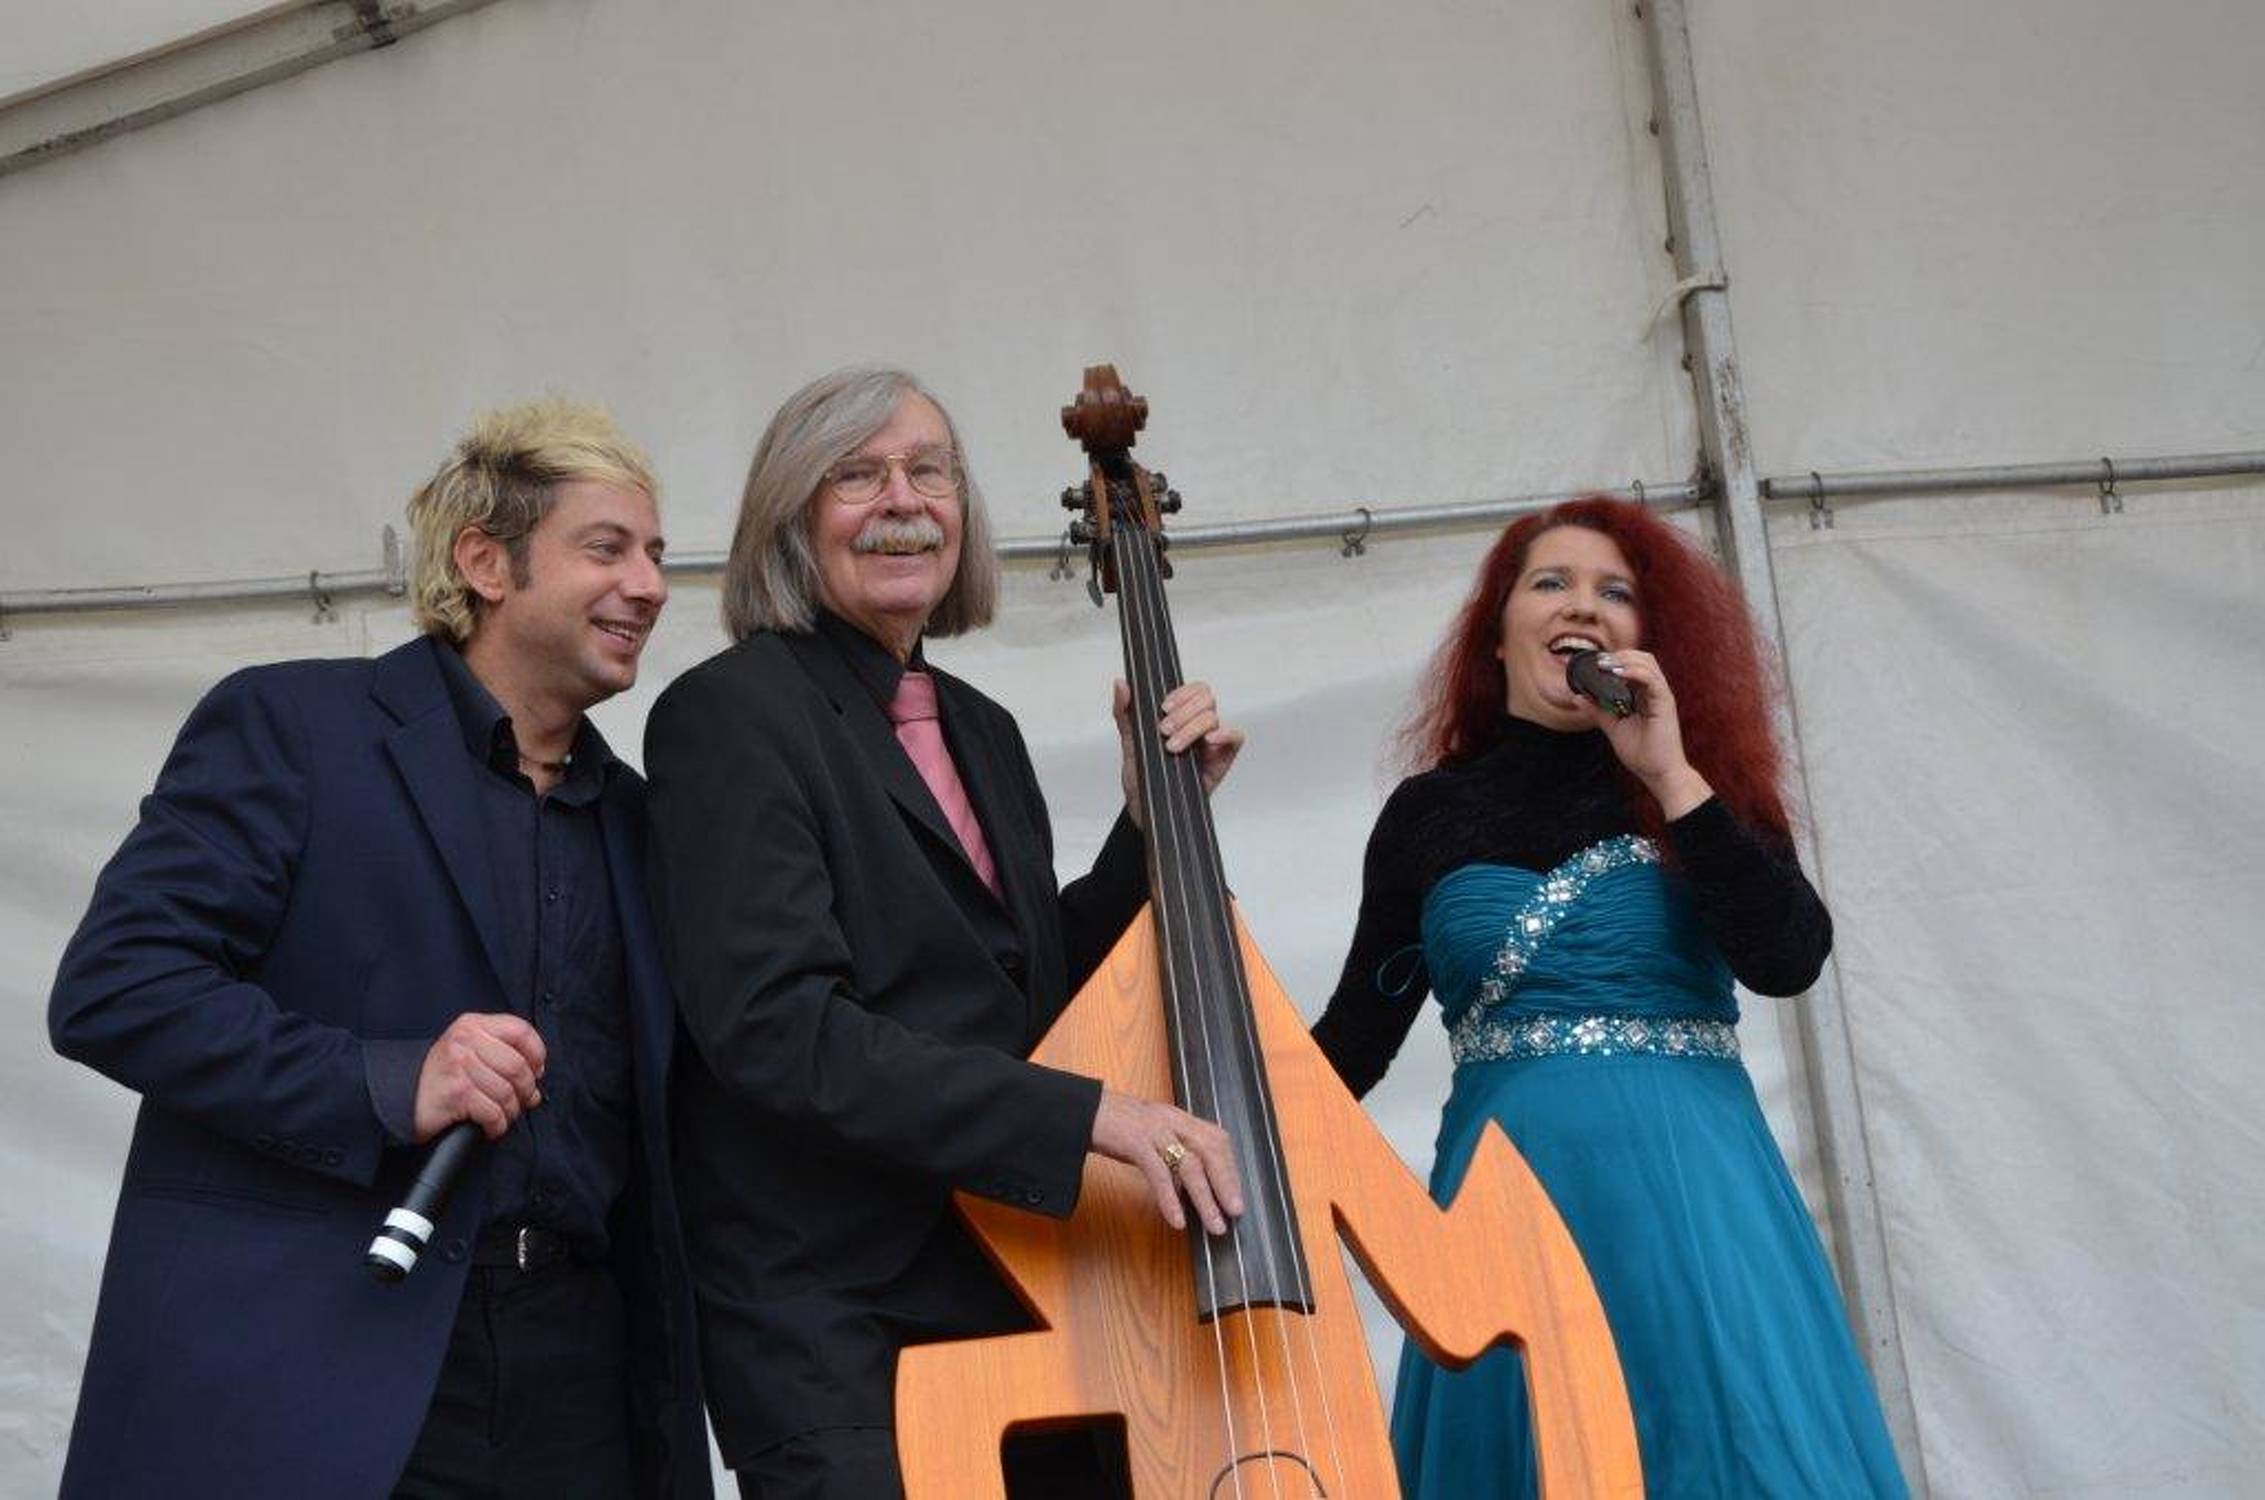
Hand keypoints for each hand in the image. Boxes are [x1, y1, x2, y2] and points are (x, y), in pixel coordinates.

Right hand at [412, 1012, 546, 1141]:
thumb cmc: (441, 1077)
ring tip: (502, 1115)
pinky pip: (493, 1113)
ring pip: (508, 1092)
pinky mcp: (456, 1092)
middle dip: (526, 1090)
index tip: (536, 1071)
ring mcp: (459, 1065)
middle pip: (518, 1066)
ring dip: (511, 1112)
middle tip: (521, 1101)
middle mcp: (465, 1041)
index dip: (537, 1054)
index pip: (521, 1031)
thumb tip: (536, 1082)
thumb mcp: (469, 1052)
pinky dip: (497, 1125)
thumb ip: (502, 1056)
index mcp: (472, 1025)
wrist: (399, 1097)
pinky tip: (490, 1127)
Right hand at [1089, 1089, 1244, 1234]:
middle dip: (1227, 1183)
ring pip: (1190, 1165)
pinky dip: (1170, 1198)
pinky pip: (1158, 1173)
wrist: (1079, 1111)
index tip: (1236, 1195)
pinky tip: (1177, 1219)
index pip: (1216, 1140)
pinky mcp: (1134, 1141)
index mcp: (1178, 1118)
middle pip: (1210, 1150)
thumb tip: (1188, 1188)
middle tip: (1236, 1212)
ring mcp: (1153, 1130)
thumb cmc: (1114, 1125)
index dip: (1230, 1168)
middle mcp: (1171, 1120)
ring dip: (1206, 1198)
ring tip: (1215, 1224)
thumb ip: (1171, 1154)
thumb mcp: (1150, 1135)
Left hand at [1114, 679, 1246, 826]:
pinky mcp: (1222, 758)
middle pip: (1206, 699)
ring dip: (1191, 729)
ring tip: (1173, 747)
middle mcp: (1197, 726)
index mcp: (1180, 716)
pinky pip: (1236, 738)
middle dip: (1184, 712)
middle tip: (1164, 731)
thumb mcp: (1129, 742)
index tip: (1163, 708)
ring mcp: (1211, 741)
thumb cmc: (1141, 775)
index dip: (1181, 694)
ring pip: (1213, 718)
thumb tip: (1121, 684)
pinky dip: (1226, 734)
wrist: (1145, 808)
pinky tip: (1208, 741)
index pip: (1193, 690)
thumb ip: (1124, 712)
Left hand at [1586, 650, 1711, 818]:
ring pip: (1648, 664)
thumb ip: (1598, 710)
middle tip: (1598, 661)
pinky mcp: (1665, 704)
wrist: (1658, 773)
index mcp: (1644, 695)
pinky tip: (1618, 674)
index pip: (1634, 666)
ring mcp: (1661, 696)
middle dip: (1620, 655)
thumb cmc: (1642, 753)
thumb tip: (1577, 696)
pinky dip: (1635, 672)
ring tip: (1605, 665)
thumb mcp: (1613, 727)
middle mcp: (1655, 692)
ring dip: (1625, 660)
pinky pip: (1652, 680)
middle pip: (1642, 658)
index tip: (1594, 662)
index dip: (1616, 659)